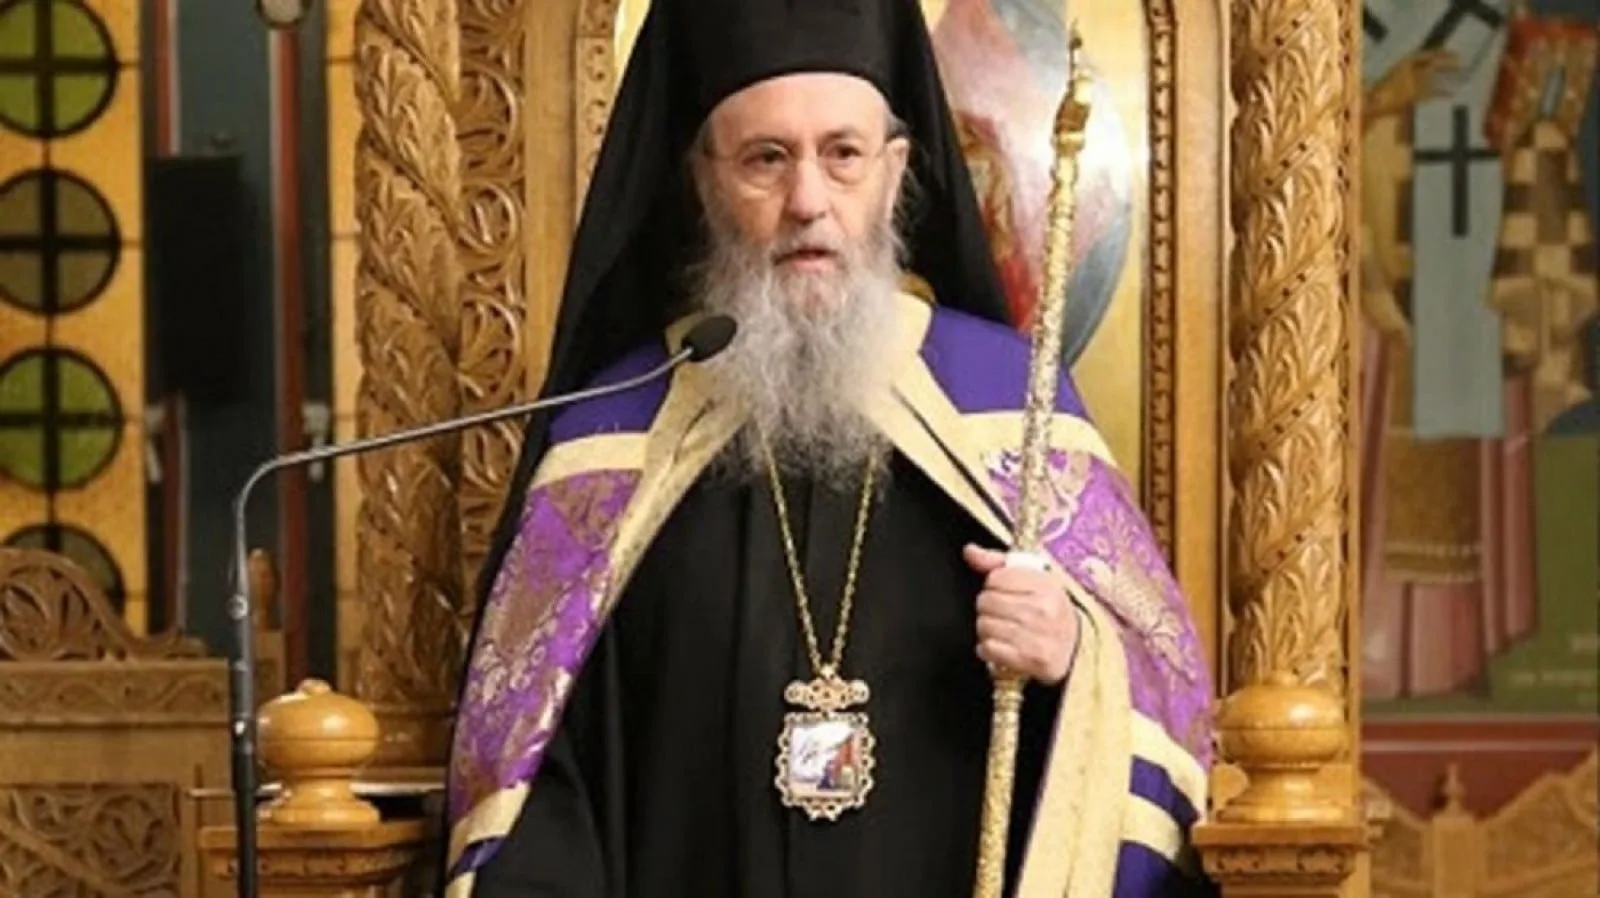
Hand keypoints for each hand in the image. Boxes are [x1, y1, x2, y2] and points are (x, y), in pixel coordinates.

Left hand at [962, 544, 1079, 684]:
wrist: (1075, 651)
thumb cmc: (1050, 612)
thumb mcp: (1033, 581)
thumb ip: (998, 563)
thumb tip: (970, 551)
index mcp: (1046, 584)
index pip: (996, 577)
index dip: (994, 586)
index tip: (1006, 593)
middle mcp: (1043, 609)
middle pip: (986, 601)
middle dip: (988, 608)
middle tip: (1004, 615)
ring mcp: (1038, 636)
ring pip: (984, 625)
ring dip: (987, 631)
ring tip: (1003, 632)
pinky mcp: (1031, 660)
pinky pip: (989, 649)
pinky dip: (989, 650)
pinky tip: (1001, 648)